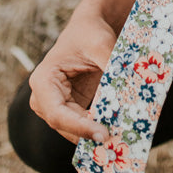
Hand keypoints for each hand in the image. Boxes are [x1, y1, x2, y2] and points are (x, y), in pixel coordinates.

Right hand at [28, 6, 117, 144]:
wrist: (89, 29)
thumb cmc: (90, 33)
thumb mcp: (101, 44)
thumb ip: (111, 64)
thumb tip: (129, 88)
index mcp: (44, 81)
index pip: (58, 114)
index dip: (80, 128)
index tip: (103, 134)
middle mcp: (44, 98)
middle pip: (65, 127)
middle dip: (88, 136)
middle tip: (116, 143)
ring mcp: (56, 106)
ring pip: (74, 131)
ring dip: (94, 136)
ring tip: (119, 140)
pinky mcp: (71, 109)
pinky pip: (83, 125)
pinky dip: (98, 130)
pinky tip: (117, 133)